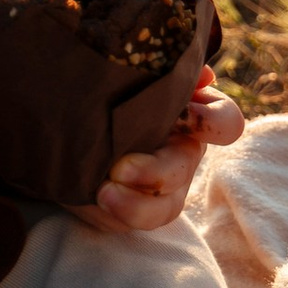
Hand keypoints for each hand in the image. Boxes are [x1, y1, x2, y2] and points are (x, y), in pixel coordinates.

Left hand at [76, 78, 243, 235]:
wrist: (63, 120)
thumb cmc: (105, 87)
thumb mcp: (127, 74)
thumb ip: (157, 69)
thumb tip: (201, 74)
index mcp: (189, 116)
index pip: (223, 121)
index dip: (211, 122)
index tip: (183, 116)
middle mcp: (181, 152)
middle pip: (184, 168)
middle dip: (155, 172)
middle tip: (120, 168)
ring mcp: (163, 186)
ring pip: (166, 205)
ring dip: (136, 203)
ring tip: (104, 192)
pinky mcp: (136, 208)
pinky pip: (137, 219)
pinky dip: (119, 211)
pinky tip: (98, 197)